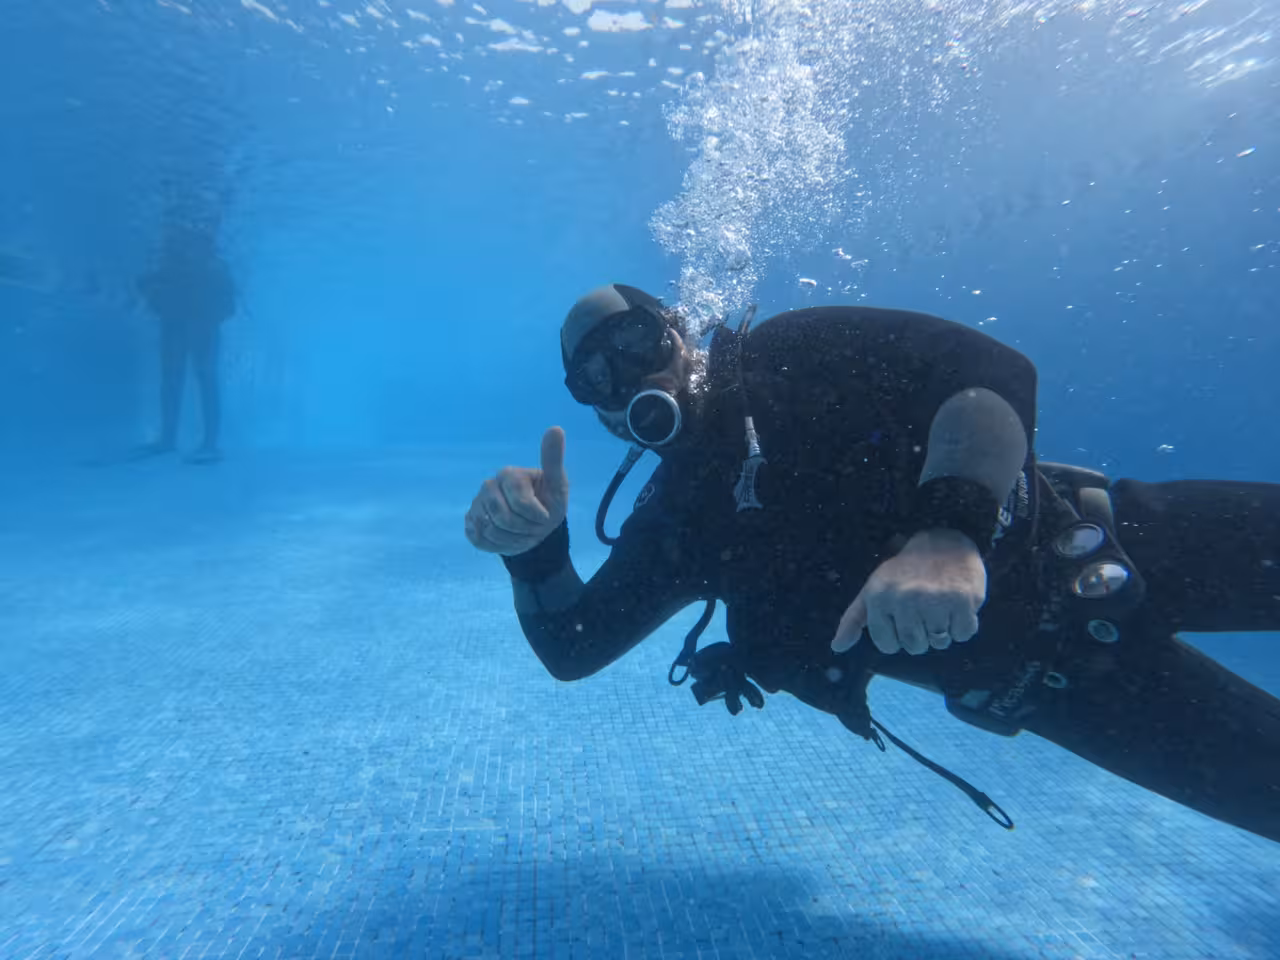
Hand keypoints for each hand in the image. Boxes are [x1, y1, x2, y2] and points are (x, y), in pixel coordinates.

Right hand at [464, 427, 569, 555]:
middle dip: (525, 530)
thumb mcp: (557, 484)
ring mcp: (476, 504)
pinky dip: (499, 546)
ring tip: (523, 533)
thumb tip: (556, 428)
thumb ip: (553, 459)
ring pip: (491, 532)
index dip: (537, 517)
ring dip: (514, 540)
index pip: (521, 503)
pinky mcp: (470, 522)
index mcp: (508, 474)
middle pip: (504, 519)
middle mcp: (488, 486)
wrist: (534, 526)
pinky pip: (481, 540)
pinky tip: (508, 538)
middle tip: (534, 527)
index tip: (546, 516)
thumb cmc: (547, 502)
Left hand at [831, 528, 986, 655]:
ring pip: (939, 643)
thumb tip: (837, 647)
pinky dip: (963, 625)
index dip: (897, 636)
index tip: (903, 617)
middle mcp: (906, 600)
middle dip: (921, 634)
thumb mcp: (873, 590)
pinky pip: (963, 634)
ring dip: (942, 630)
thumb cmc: (904, 571)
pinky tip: (957, 605)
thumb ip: (853, 619)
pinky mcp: (963, 601)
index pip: (888, 645)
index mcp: (880, 598)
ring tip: (940, 605)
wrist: (943, 543)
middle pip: (915, 646)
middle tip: (924, 608)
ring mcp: (935, 601)